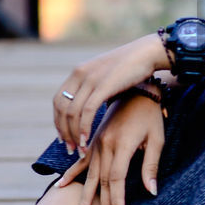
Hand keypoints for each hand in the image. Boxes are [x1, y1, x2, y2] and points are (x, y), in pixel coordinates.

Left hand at [54, 35, 163, 153]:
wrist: (147, 53)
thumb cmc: (130, 68)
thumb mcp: (105, 75)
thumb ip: (94, 87)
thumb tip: (89, 105)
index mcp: (78, 72)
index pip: (58, 101)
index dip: (58, 122)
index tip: (65, 138)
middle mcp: (80, 74)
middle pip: (62, 109)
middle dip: (64, 132)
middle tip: (71, 150)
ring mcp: (91, 79)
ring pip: (73, 112)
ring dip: (74, 134)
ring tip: (80, 151)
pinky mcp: (103, 85)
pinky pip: (87, 111)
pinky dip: (84, 129)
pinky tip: (87, 141)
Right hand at [56, 93, 164, 204]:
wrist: (136, 91)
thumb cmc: (150, 117)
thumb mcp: (156, 139)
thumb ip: (151, 165)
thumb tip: (151, 192)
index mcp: (122, 145)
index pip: (117, 179)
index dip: (116, 200)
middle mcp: (105, 145)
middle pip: (101, 182)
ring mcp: (96, 143)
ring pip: (89, 176)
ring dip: (85, 198)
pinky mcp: (93, 141)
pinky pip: (80, 162)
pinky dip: (71, 175)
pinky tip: (59, 187)